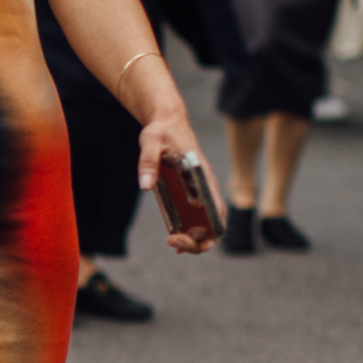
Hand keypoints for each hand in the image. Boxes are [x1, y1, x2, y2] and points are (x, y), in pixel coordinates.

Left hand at [136, 107, 223, 254]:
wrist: (168, 121)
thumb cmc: (163, 130)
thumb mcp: (151, 141)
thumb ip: (148, 161)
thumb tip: (145, 186)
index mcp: (203, 177)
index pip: (217, 211)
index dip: (209, 230)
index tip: (186, 235)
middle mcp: (206, 188)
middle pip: (213, 225)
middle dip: (197, 241)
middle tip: (172, 241)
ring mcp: (199, 192)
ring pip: (205, 224)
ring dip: (193, 238)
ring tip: (171, 241)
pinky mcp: (189, 192)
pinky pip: (194, 217)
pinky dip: (187, 231)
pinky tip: (173, 237)